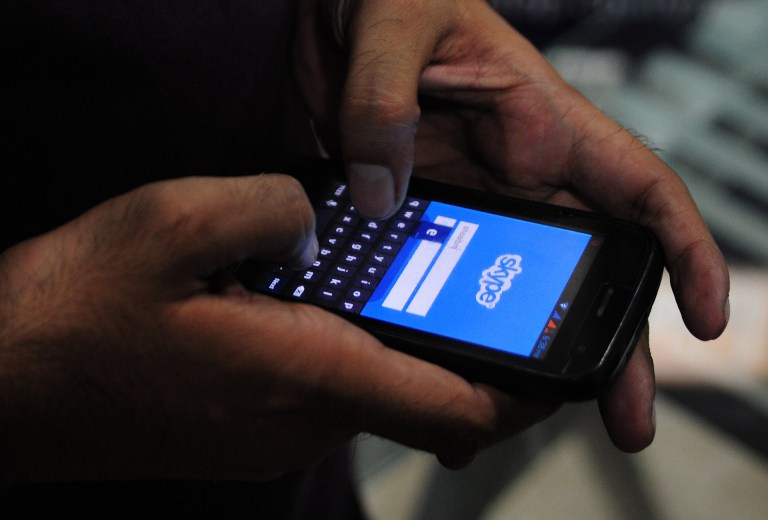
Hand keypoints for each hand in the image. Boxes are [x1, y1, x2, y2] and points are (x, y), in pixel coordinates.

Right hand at [0, 174, 555, 481]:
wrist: (5, 381)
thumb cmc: (77, 312)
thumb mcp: (171, 222)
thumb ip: (268, 206)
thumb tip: (315, 214)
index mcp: (304, 375)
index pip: (451, 409)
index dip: (513, 396)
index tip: (549, 371)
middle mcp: (300, 423)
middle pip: (413, 395)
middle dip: (442, 346)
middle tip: (451, 286)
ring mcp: (272, 439)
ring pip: (363, 391)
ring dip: (378, 343)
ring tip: (362, 283)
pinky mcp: (246, 438)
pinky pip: (318, 396)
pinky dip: (333, 356)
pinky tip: (296, 310)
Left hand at [296, 0, 729, 451]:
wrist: (332, 2)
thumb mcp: (391, 27)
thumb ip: (384, 107)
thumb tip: (380, 195)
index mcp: (541, 122)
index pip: (639, 189)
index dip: (685, 252)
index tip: (708, 320)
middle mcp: (519, 169)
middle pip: (590, 266)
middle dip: (612, 342)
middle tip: (624, 420)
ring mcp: (475, 195)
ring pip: (525, 285)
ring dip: (531, 352)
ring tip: (516, 417)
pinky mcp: (425, 208)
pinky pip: (453, 274)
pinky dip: (453, 323)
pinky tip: (438, 367)